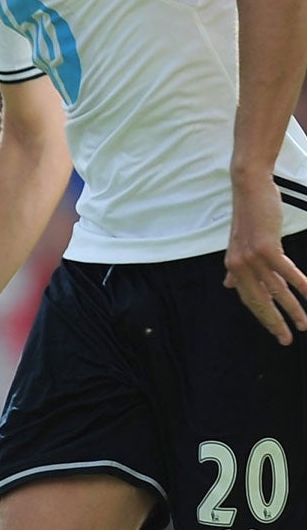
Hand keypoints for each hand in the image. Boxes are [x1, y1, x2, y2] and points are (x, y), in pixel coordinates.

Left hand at [224, 179, 306, 343]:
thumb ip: (235, 268)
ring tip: (305, 324)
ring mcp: (251, 258)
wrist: (249, 189)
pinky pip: (285, 272)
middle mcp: (239, 266)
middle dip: (274, 323)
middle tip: (286, 340)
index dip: (262, 317)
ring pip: (275, 291)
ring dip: (293, 309)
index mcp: (234, 267)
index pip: (249, 299)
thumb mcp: (239, 244)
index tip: (275, 331)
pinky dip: (300, 284)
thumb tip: (229, 285)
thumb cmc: (249, 216)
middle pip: (259, 301)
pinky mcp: (265, 247)